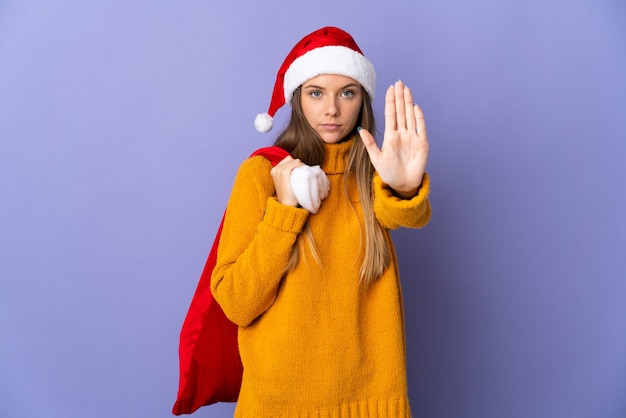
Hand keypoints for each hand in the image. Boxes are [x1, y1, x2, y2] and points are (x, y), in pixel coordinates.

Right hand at [270, 156, 304, 206]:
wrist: (286, 204)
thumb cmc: (287, 195)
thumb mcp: (284, 182)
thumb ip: (287, 175)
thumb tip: (296, 169)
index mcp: (274, 170)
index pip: (287, 160)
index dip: (294, 164)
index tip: (300, 171)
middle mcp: (275, 169)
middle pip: (290, 159)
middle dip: (298, 164)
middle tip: (303, 172)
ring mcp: (279, 170)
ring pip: (294, 161)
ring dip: (301, 165)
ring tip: (304, 173)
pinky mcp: (284, 172)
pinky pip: (295, 163)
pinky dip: (301, 166)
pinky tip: (304, 172)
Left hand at [358, 80, 428, 197]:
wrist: (402, 185)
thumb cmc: (389, 173)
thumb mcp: (376, 159)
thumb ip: (369, 144)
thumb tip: (361, 129)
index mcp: (391, 136)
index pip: (390, 114)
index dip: (390, 101)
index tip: (389, 88)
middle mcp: (402, 134)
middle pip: (401, 111)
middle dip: (400, 97)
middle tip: (399, 82)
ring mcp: (413, 138)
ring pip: (410, 116)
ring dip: (409, 103)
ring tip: (407, 89)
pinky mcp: (422, 144)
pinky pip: (421, 128)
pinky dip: (419, 118)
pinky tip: (415, 107)